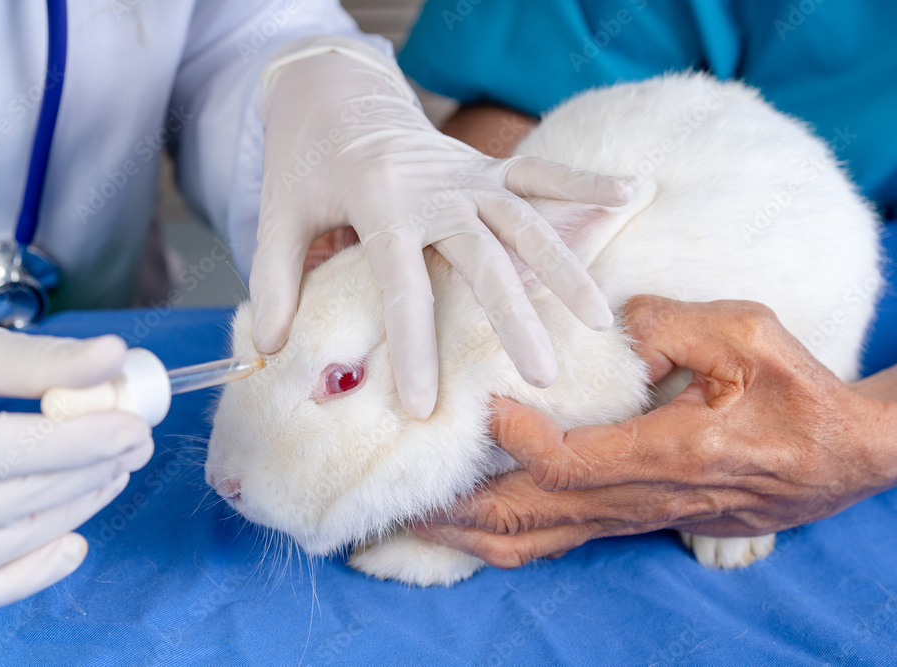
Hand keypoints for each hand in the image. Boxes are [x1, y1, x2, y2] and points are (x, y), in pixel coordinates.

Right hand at [0, 304, 152, 617]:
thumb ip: (37, 359)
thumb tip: (113, 356)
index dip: (72, 442)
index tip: (130, 425)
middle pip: (0, 504)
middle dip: (84, 474)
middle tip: (136, 441)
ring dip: (69, 514)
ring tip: (115, 472)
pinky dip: (24, 578)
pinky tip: (74, 545)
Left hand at [251, 37, 631, 418]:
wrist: (334, 94)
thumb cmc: (305, 165)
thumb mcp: (276, 217)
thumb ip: (274, 280)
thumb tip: (273, 348)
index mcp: (380, 204)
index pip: (402, 285)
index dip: (414, 347)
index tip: (424, 406)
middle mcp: (433, 189)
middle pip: (482, 257)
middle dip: (513, 317)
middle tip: (542, 373)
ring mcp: (465, 174)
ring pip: (524, 221)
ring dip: (564, 267)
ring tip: (598, 319)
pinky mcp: (484, 166)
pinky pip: (539, 172)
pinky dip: (585, 180)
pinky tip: (631, 191)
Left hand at [415, 295, 896, 567]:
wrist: (841, 460)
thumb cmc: (798, 395)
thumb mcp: (749, 335)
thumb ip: (674, 323)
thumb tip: (611, 324)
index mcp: (669, 454)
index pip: (571, 462)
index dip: (519, 440)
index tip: (484, 406)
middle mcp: (641, 498)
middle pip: (533, 517)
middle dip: (463, 511)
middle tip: (401, 498)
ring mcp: (635, 516)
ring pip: (540, 539)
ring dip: (474, 534)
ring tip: (415, 521)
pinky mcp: (635, 520)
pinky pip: (560, 538)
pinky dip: (508, 537)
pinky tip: (473, 528)